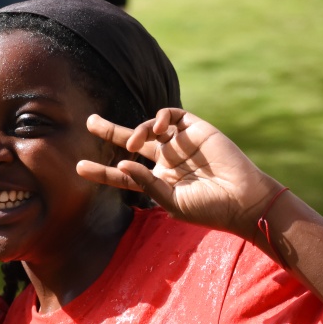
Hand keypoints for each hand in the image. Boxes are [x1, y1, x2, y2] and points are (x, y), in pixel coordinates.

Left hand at [77, 108, 282, 239]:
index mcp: (157, 181)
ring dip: (135, 131)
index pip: (123, 174)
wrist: (243, 199)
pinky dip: (158, 117)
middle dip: (109, 131)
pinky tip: (156, 129)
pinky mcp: (196, 129)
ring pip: (148, 128)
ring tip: (134, 144)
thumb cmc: (208, 208)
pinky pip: (170, 116)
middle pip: (131, 142)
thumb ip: (146, 183)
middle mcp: (165, 160)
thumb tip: (122, 163)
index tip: (79, 167)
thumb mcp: (171, 201)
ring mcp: (180, 144)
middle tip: (90, 122)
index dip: (102, 171)